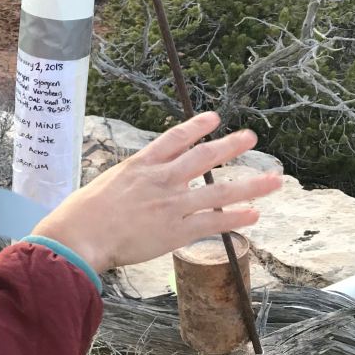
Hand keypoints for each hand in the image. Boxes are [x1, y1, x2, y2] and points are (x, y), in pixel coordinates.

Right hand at [31, 113, 282, 273]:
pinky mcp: (175, 231)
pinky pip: (213, 223)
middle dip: (230, 146)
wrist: (80, 236)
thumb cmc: (81, 214)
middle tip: (251, 138)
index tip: (214, 118)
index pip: (175, 138)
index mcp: (140, 165)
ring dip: (250, 185)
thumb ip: (128, 182)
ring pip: (218, 191)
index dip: (197, 126)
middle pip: (204, 157)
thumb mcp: (106, 184)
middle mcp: (161, 180)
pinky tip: (254, 215)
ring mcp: (171, 205)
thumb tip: (135, 184)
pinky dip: (235, 219)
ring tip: (274, 179)